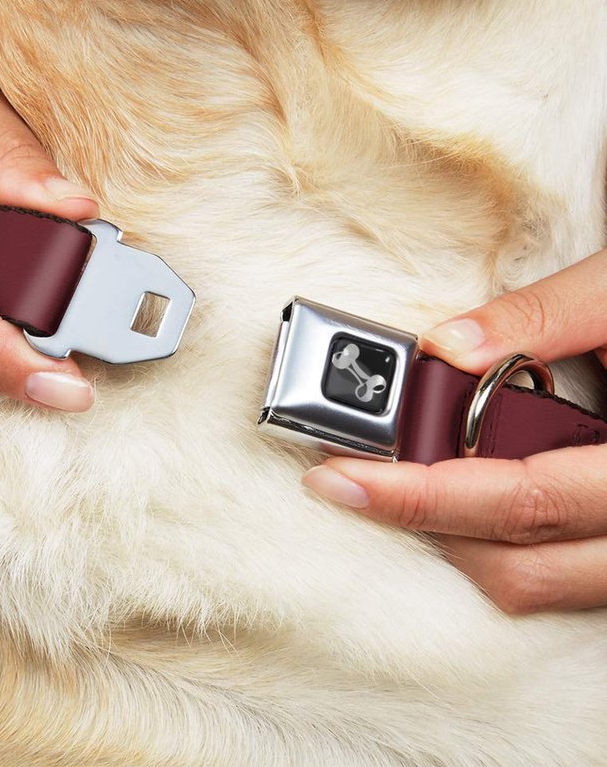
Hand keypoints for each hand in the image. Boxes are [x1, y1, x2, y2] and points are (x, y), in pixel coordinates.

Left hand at [303, 249, 606, 613]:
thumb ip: (544, 315)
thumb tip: (446, 346)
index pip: (522, 499)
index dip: (421, 495)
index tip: (341, 475)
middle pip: (518, 563)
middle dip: (421, 521)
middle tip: (349, 478)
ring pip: (537, 584)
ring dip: (456, 539)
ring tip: (399, 483)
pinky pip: (558, 577)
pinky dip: (497, 543)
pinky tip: (463, 494)